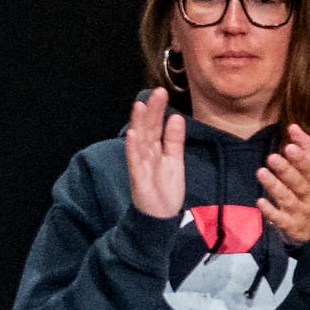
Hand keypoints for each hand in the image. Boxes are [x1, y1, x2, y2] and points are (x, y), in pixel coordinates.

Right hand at [122, 87, 186, 220]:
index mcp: (155, 149)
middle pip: (147, 129)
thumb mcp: (174, 160)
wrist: (160, 217)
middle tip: (156, 92)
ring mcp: (140, 166)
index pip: (155, 125)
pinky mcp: (139, 179)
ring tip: (139, 106)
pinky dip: (133, 149)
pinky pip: (135, 163)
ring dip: (138, 124)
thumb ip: (174, 140)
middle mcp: (145, 154)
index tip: (162, 92)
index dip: (158, 110)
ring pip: (139, 141)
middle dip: (150, 111)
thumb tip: (176, 117)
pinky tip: (132, 135)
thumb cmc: (165, 188)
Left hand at [257, 124, 309, 244]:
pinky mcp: (290, 226)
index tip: (289, 145)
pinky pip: (279, 219)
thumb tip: (293, 125)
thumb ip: (305, 149)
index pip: (308, 168)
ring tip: (261, 172)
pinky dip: (270, 211)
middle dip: (286, 170)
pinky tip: (260, 201)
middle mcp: (308, 196)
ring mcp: (299, 211)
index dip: (300, 158)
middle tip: (271, 157)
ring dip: (274, 186)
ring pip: (287, 198)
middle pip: (298, 182)